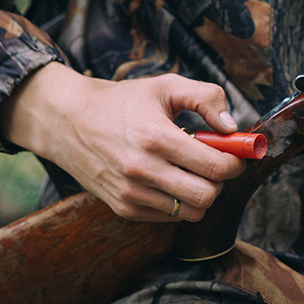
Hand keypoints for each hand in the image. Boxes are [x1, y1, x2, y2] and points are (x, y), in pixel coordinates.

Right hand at [0, 63, 245, 221]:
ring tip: (191, 171)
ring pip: (191, 212)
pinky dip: (180, 202)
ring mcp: (131, 193)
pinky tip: (171, 179)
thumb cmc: (123, 102)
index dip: (234, 162)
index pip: (215, 167)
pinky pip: (170, 217)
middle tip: (215, 164)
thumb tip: (232, 127)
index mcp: (155, 137)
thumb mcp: (165, 86)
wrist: (68, 121)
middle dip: (220, 181)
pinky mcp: (124, 208)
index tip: (234, 154)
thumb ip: (206, 98)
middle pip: (207, 196)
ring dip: (201, 193)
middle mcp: (142, 170)